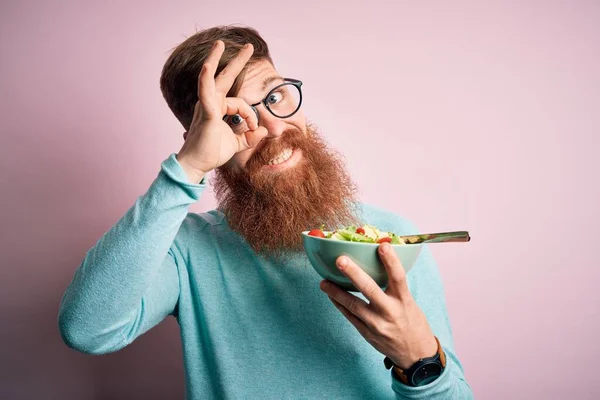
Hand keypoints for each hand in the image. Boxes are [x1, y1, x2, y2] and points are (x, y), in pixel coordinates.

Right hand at [176, 40, 268, 182]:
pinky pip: (206, 92)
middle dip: (237, 61)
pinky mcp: (207, 113)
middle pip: (225, 77)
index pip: (241, 104)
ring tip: (219, 43)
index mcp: (218, 109)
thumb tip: (264, 130)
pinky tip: (207, 66)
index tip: (254, 129)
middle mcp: (211, 104)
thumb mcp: (236, 144)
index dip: (251, 116)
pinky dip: (206, 78)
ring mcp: (207, 106)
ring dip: (215, 59)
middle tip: (248, 46)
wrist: (196, 165)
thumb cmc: (211, 153)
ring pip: (214, 79)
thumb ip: (250, 137)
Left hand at [320, 243, 437, 369]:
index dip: (391, 261)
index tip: (382, 246)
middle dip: (353, 273)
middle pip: (370, 289)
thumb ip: (395, 286)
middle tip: (340, 260)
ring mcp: (377, 324)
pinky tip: (331, 295)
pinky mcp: (367, 333)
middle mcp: (390, 312)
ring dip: (336, 292)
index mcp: (404, 301)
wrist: (415, 355)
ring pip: (353, 304)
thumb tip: (378, 263)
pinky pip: (349, 316)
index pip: (398, 277)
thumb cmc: (412, 323)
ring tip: (324, 281)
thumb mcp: (410, 303)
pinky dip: (339, 304)